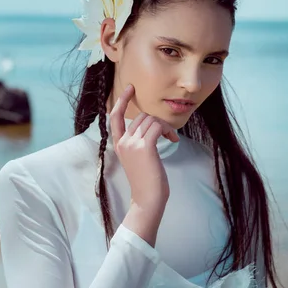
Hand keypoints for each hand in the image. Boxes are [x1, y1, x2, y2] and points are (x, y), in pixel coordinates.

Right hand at [109, 84, 178, 209]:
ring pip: (150, 120)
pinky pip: (158, 126)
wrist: (147, 199)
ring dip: (165, 126)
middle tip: (168, 134)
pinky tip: (173, 140)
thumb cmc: (147, 182)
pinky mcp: (144, 147)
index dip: (122, 100)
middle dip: (157, 121)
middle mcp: (123, 143)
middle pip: (141, 116)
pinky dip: (168, 130)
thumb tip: (153, 127)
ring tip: (171, 138)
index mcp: (119, 145)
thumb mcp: (139, 160)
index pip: (115, 117)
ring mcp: (132, 144)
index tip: (130, 88)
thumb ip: (140, 143)